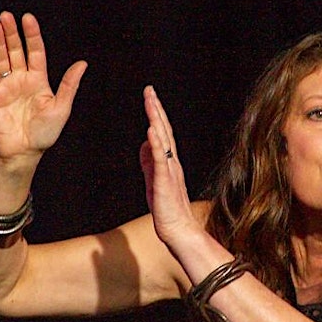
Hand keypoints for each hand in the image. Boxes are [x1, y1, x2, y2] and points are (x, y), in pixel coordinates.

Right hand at [0, 12, 86, 160]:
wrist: (24, 153)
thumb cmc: (44, 133)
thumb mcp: (61, 108)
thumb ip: (69, 85)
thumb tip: (83, 64)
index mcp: (38, 79)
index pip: (35, 51)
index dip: (32, 35)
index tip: (28, 19)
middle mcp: (21, 79)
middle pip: (15, 51)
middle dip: (11, 34)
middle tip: (6, 16)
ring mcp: (5, 87)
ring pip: (0, 60)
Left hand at [140, 86, 200, 247]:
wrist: (179, 230)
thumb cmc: (167, 210)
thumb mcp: (153, 180)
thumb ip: (148, 162)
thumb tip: (143, 144)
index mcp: (168, 162)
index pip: (162, 133)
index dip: (156, 114)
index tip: (150, 97)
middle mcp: (171, 162)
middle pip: (164, 130)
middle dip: (156, 109)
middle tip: (149, 90)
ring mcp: (169, 171)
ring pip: (163, 140)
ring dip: (156, 120)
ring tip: (150, 102)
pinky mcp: (164, 182)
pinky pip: (160, 160)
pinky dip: (156, 144)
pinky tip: (151, 130)